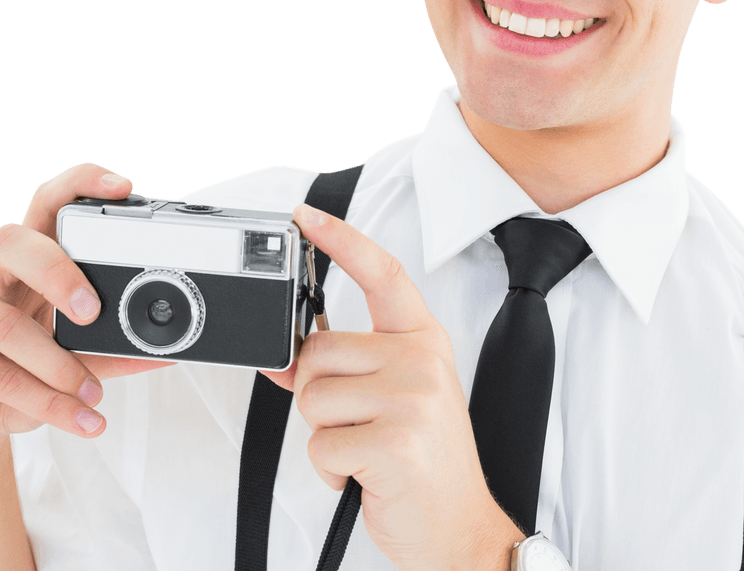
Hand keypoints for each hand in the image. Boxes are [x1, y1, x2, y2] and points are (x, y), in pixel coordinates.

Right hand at [0, 163, 176, 469]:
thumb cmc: (15, 371)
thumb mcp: (70, 356)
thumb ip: (113, 350)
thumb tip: (165, 353)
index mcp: (26, 261)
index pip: (46, 203)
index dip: (81, 185)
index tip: (124, 186)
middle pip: (11, 242)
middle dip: (58, 272)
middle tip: (94, 312)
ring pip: (5, 324)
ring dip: (60, 365)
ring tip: (93, 392)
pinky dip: (47, 402)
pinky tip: (80, 418)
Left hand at [259, 203, 522, 570]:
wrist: (458, 527)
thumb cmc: (424, 463)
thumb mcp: (396, 400)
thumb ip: (349, 369)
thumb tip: (284, 358)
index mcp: (423, 341)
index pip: (381, 274)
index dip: (342, 239)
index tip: (307, 216)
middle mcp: (421, 360)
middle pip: (318, 352)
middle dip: (315, 395)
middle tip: (352, 424)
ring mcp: (411, 398)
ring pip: (311, 397)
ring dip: (323, 435)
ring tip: (363, 449)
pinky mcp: (393, 440)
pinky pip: (320, 444)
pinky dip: (329, 469)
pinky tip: (363, 474)